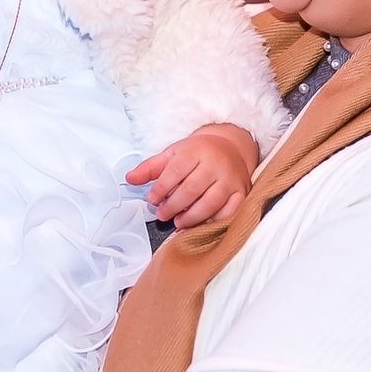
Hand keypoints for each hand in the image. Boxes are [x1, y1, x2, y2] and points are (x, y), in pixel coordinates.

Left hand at [127, 123, 258, 228]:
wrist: (231, 147)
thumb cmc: (198, 153)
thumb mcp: (173, 154)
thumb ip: (151, 167)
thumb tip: (129, 178)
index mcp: (196, 151)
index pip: (176, 171)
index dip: (161, 188)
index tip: (152, 200)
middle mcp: (215, 164)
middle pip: (192, 189)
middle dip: (173, 205)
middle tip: (162, 215)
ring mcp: (230, 179)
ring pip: (211, 202)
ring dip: (191, 216)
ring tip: (178, 222)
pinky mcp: (241, 192)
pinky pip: (229, 211)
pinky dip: (214, 221)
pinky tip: (201, 224)